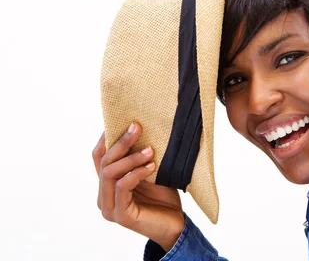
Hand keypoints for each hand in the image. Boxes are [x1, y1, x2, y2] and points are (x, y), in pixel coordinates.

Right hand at [93, 122, 184, 251]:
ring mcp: (109, 206)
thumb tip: (139, 125)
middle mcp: (103, 195)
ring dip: (130, 157)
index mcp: (107, 183)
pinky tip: (152, 167)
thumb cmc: (163, 196)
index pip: (99, 155)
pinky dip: (136, 173)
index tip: (124, 119)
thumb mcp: (150, 170)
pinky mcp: (120, 215)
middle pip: (103, 161)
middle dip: (121, 141)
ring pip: (110, 173)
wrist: (176, 223)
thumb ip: (140, 155)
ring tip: (151, 150)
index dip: (108, 137)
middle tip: (137, 127)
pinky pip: (122, 187)